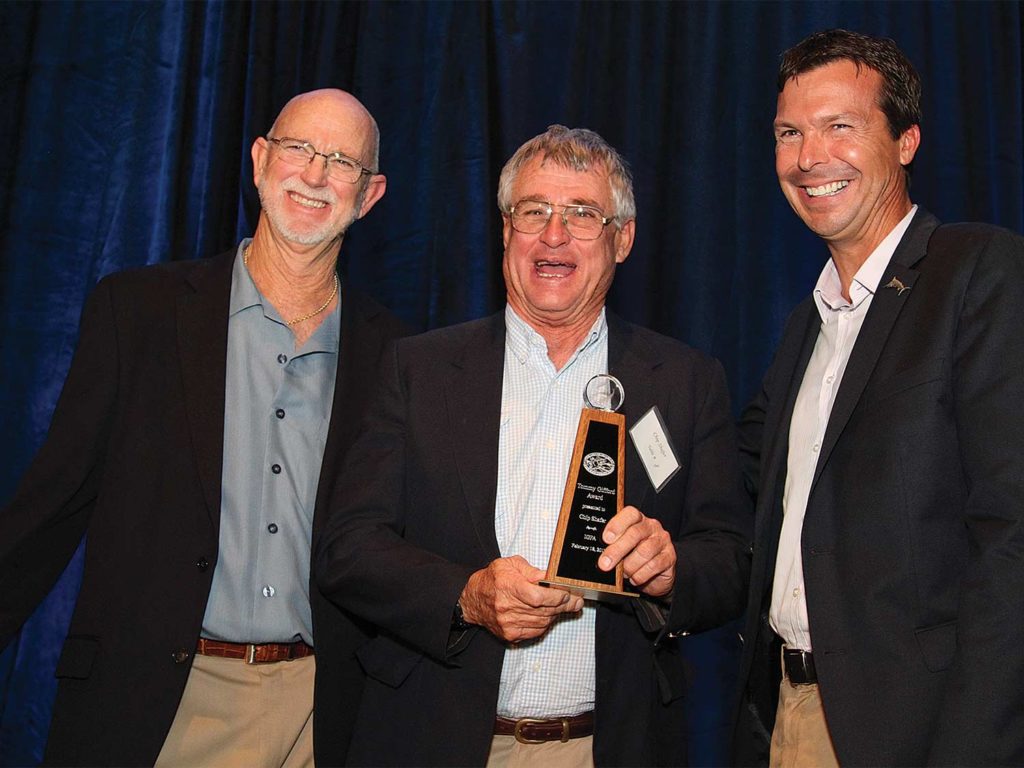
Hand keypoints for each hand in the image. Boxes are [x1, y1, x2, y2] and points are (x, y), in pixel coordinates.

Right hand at [459, 556, 583, 641]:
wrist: (473, 600)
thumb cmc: (492, 580)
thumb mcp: (509, 564)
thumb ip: (531, 571)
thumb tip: (551, 577)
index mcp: (507, 587)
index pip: (538, 596)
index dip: (556, 596)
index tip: (568, 593)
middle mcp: (507, 608)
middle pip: (544, 610)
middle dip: (564, 605)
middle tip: (576, 600)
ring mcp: (509, 624)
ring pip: (543, 622)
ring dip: (557, 614)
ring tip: (566, 606)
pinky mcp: (510, 634)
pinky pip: (536, 631)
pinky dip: (546, 622)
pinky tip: (549, 614)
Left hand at [598, 505, 675, 597]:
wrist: (655, 575)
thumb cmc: (634, 557)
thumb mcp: (623, 548)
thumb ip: (614, 545)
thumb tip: (599, 553)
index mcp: (638, 520)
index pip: (630, 514)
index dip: (617, 525)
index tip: (605, 538)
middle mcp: (651, 527)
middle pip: (635, 534)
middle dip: (617, 550)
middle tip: (605, 563)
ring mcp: (662, 541)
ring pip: (644, 551)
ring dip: (629, 566)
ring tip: (623, 574)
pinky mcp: (670, 557)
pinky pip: (654, 566)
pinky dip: (640, 575)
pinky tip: (635, 578)